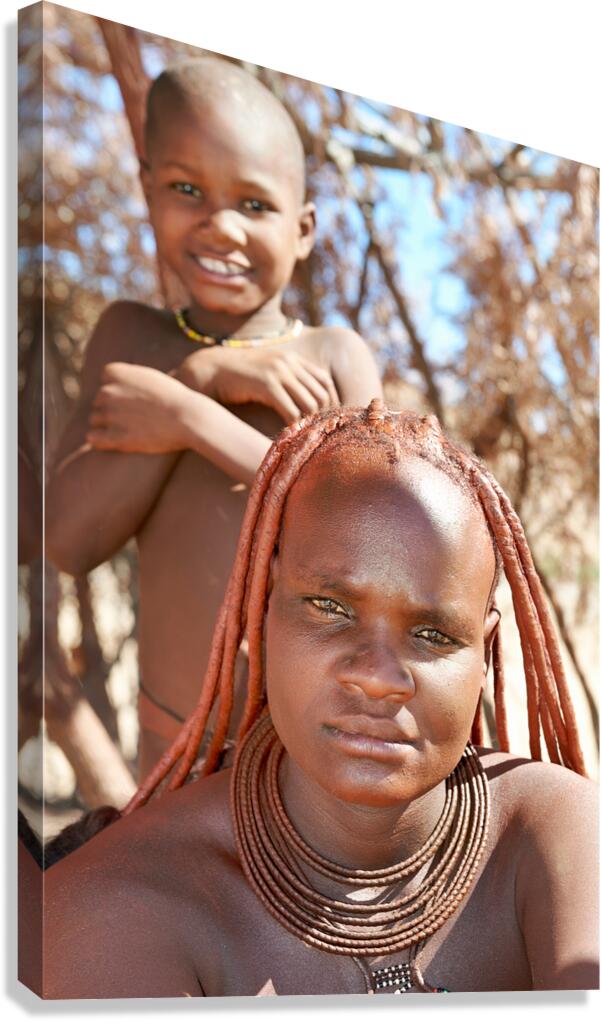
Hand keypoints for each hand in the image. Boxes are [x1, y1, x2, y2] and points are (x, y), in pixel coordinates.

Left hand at [86, 362, 192, 453]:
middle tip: (134, 417)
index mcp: (115, 372)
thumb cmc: (174, 398)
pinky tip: (115, 441)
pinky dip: (100, 440)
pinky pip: (93, 438)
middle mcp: (107, 391)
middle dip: (111, 409)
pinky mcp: (115, 436)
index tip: (134, 398)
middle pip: (98, 401)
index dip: (118, 390)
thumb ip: (129, 378)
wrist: (189, 418)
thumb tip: (112, 382)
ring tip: (129, 429)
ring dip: (107, 425)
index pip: (104, 380)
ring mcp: (109, 414)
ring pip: (94, 419)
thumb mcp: (150, 377)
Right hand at [176, 346, 338, 423]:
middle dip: (322, 416)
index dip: (330, 402)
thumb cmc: (239, 377)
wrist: (212, 369)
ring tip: (302, 436)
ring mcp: (278, 372)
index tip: (324, 420)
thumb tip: (305, 404)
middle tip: (315, 434)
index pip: (325, 381)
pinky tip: (289, 435)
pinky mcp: (266, 385)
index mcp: (293, 359)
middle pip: (321, 394)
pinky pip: (291, 410)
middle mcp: (289, 363)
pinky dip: (294, 425)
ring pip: (310, 404)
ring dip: (308, 423)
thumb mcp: (268, 372)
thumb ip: (287, 381)